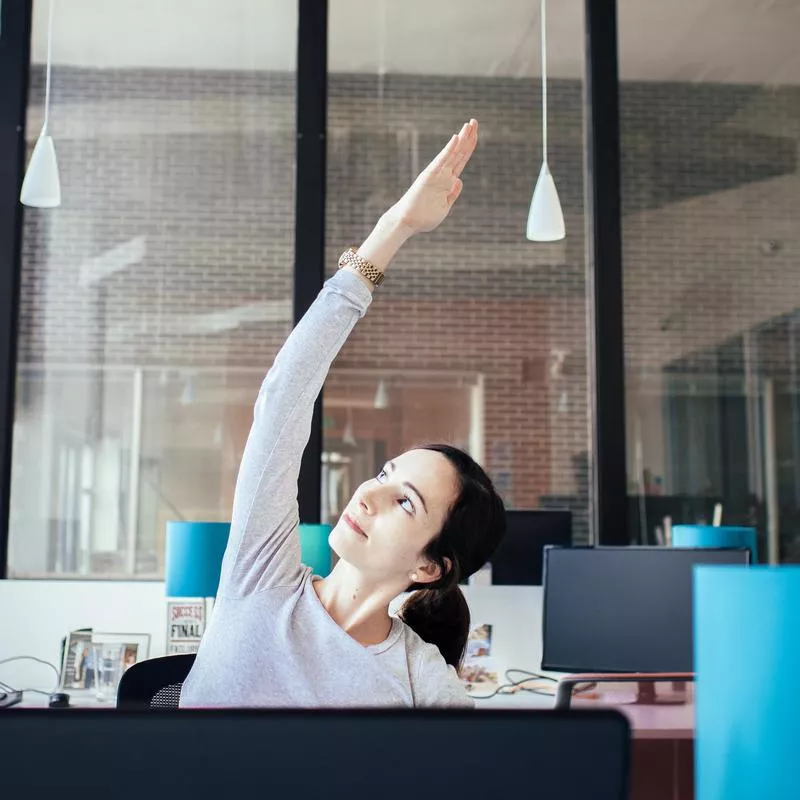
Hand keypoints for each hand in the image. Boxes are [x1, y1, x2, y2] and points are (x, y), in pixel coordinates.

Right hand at [388, 119, 477, 235]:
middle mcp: (443, 174)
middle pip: (459, 153)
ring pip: (453, 153)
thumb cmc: (424, 217)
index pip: (461, 161)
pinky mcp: (429, 175)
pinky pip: (441, 160)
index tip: (475, 134)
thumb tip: (459, 180)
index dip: (469, 148)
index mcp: (447, 182)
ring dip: (462, 138)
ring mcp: (437, 174)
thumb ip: (452, 194)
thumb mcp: (444, 207)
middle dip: (468, 138)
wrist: (408, 222)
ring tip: (470, 124)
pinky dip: (449, 149)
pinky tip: (456, 138)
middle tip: (475, 121)